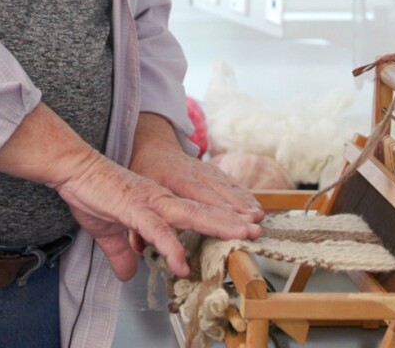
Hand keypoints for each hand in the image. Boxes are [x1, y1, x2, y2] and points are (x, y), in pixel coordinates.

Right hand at [51, 147, 261, 280]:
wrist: (73, 169)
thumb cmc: (92, 192)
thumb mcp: (109, 231)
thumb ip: (122, 251)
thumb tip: (127, 272)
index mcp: (159, 202)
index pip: (196, 213)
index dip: (220, 221)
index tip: (242, 229)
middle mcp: (161, 199)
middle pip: (203, 211)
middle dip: (231, 222)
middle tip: (257, 230)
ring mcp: (149, 201)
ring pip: (191, 215)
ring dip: (217, 225)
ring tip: (240, 236)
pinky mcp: (133, 207)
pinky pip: (156, 230)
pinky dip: (170, 247)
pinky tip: (181, 264)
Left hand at [129, 113, 265, 221]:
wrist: (154, 147)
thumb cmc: (145, 174)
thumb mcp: (134, 195)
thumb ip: (135, 222)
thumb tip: (136, 248)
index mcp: (173, 179)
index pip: (198, 197)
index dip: (218, 212)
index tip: (234, 226)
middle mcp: (192, 172)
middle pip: (217, 194)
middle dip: (238, 213)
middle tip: (254, 229)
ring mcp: (204, 169)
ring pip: (227, 187)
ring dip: (244, 203)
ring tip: (259, 219)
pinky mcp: (212, 170)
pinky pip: (230, 181)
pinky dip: (244, 193)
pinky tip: (256, 206)